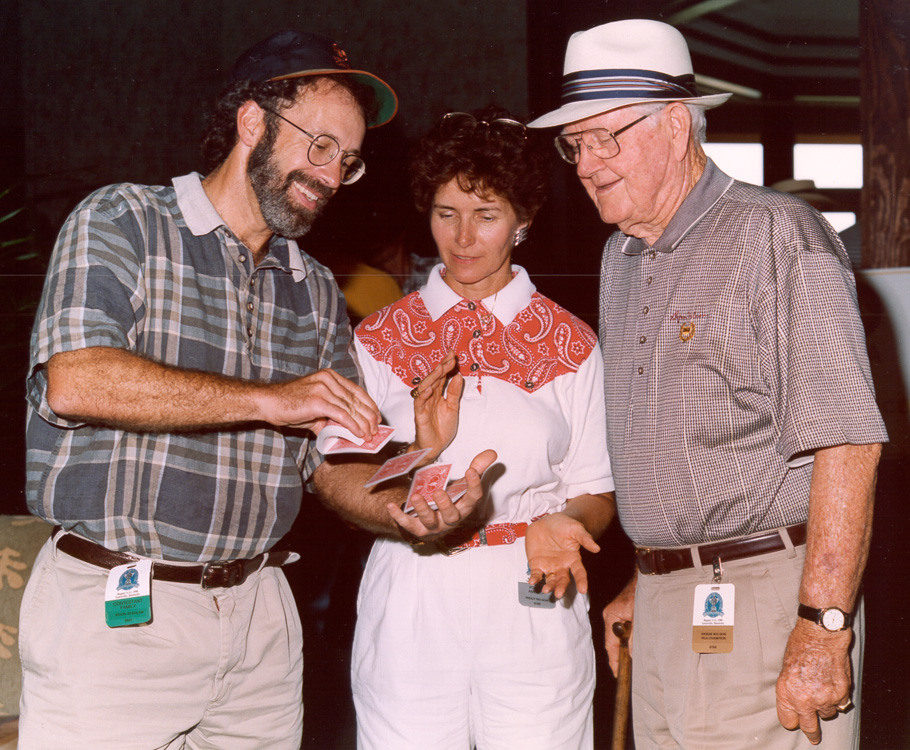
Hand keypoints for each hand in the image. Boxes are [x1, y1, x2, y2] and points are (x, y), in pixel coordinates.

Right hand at [258, 369, 379, 438]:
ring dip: (363, 424)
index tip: (377, 417)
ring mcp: (323, 389)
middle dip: (369, 417)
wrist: (269, 403)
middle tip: (376, 430)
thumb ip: (330, 415)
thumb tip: (346, 431)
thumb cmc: (289, 405)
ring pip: (351, 408)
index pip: (357, 390)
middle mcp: (329, 380)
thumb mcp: (315, 408)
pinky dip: (353, 426)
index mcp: (330, 377)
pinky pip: (342, 415)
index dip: (369, 405)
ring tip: (369, 436)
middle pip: (357, 400)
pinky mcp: (318, 401)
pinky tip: (359, 434)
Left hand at [386, 449, 495, 540]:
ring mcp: (434, 526)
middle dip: (445, 505)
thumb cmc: (452, 498)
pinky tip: (391, 506)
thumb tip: (492, 453)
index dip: (474, 486)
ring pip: (430, 521)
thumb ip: (477, 467)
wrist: (434, 519)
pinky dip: (399, 516)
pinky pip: (408, 525)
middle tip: (438, 492)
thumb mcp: (464, 483)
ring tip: (416, 496)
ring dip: (422, 509)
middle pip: (451, 515)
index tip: (470, 471)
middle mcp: (451, 519)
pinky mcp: (418, 529)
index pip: (473, 498)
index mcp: (464, 506)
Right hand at [413, 351, 463, 461]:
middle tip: (450, 358)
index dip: (446, 366)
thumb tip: (459, 376)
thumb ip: (454, 393)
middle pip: (433, 379)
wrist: (435, 447)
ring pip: (425, 388)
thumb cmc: (442, 428)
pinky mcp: (420, 416)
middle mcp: (429, 397)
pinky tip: (429, 389)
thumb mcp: (452, 408)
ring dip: (432, 378)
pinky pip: (419, 404)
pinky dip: (423, 396)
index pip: (442, 377)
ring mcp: (423, 406)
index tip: (454, 355)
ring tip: (440, 369)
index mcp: (437, 394)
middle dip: (441, 368)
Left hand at [526, 512, 600, 598]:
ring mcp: (549, 566)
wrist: (547, 521)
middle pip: (563, 580)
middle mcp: (562, 565)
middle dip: (561, 587)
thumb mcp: (576, 529)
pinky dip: (534, 579)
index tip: (583, 590)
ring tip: (545, 590)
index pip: (579, 572)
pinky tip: (532, 582)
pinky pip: (536, 574)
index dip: (581, 581)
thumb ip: (585, 538)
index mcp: (573, 558)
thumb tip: (597, 548)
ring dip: (548, 586)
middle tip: (559, 593)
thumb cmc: (564, 525)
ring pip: (550, 580)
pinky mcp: (537, 564)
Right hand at [603, 575, 636, 676]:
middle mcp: (611, 616)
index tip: (617, 673)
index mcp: (611, 616)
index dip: (613, 660)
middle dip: (618, 657)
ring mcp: (616, 614)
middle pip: (612, 641)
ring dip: (624, 648)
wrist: (646, 578)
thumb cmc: (641, 594)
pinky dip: (627, 640)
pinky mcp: (622, 613)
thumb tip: (631, 654)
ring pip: (619, 637)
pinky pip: (623, 631)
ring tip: (628, 665)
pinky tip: (633, 648)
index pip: (610, 643)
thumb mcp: (638, 617)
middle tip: (622, 673)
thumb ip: (634, 636)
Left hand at [776, 619, 852, 744]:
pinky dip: (838, 699)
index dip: (792, 720)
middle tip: (813, 736)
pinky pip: (840, 704)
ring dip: (825, 707)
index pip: (788, 721)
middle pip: (809, 727)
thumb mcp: (786, 669)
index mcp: (786, 693)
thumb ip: (791, 689)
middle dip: (811, 732)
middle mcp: (805, 700)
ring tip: (822, 690)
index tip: (795, 721)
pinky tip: (833, 685)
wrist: (821, 636)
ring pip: (827, 714)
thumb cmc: (801, 646)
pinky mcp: (841, 694)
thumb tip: (796, 702)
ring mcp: (825, 699)